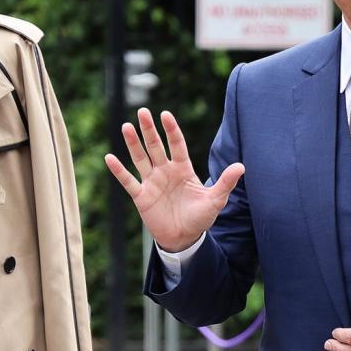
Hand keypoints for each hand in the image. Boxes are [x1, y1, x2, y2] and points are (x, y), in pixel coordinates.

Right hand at [104, 108, 243, 253]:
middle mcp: (165, 171)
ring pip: (140, 158)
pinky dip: (118, 171)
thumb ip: (225, 182)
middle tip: (143, 111)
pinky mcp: (141, 196)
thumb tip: (241, 166)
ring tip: (126, 127)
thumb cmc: (200, 218)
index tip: (165, 115)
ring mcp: (152, 182)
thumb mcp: (216, 200)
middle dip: (149, 130)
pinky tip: (109, 157)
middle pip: (156, 146)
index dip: (171, 130)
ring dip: (133, 143)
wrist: (185, 239)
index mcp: (183, 169)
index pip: (177, 144)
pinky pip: (128, 181)